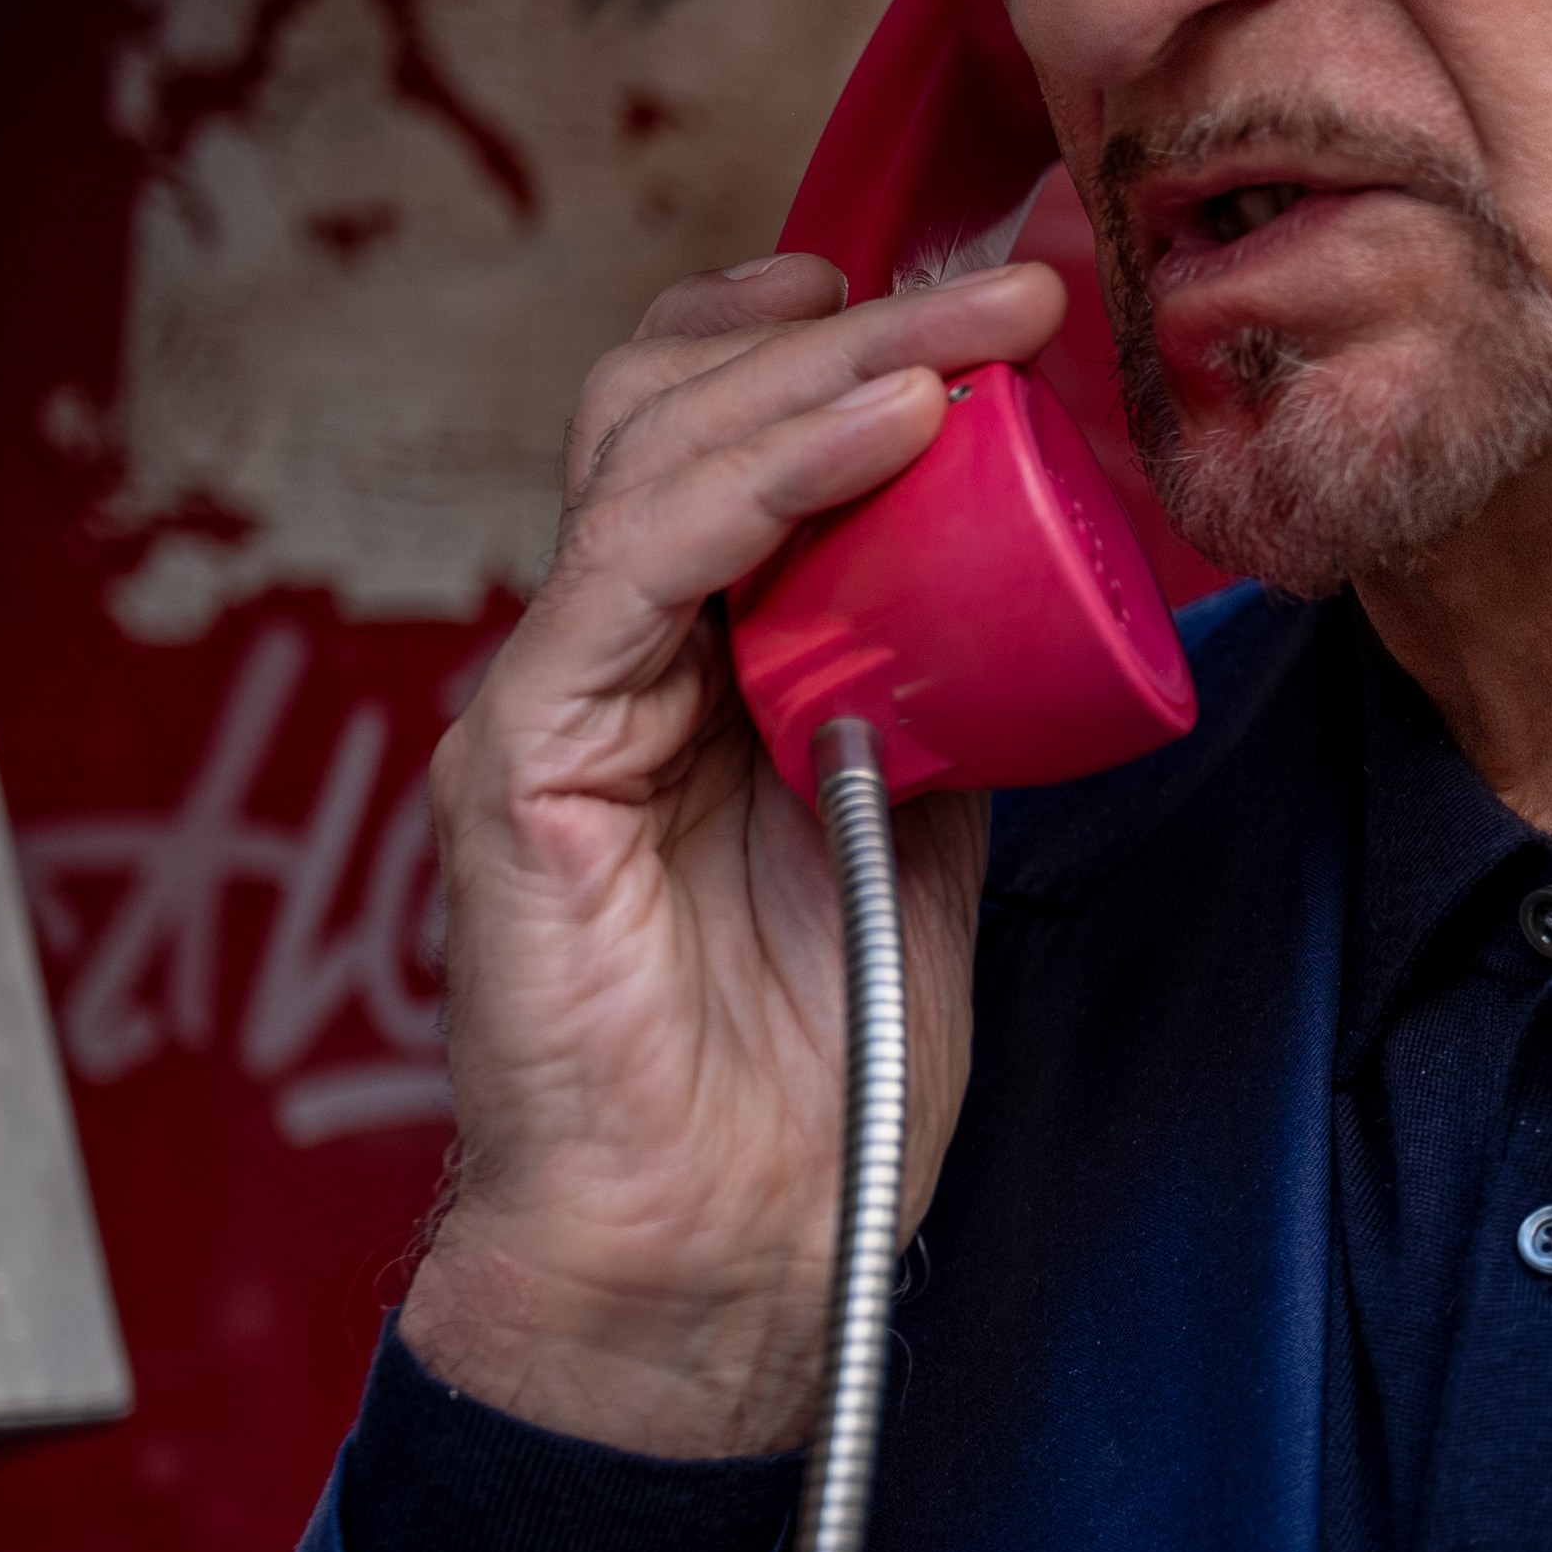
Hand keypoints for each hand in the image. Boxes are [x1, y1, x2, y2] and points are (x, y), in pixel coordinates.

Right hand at [400, 252, 1069, 1460]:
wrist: (731, 1256)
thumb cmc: (814, 1079)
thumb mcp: (927, 841)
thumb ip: (942, 710)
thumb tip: (1028, 595)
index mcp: (699, 669)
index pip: (738, 442)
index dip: (853, 352)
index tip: (1004, 312)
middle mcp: (611, 659)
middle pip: (684, 409)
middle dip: (852, 327)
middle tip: (1012, 295)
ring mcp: (556, 698)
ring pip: (652, 452)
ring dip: (827, 373)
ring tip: (970, 341)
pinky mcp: (523, 759)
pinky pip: (632, 567)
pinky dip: (762, 480)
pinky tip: (881, 434)